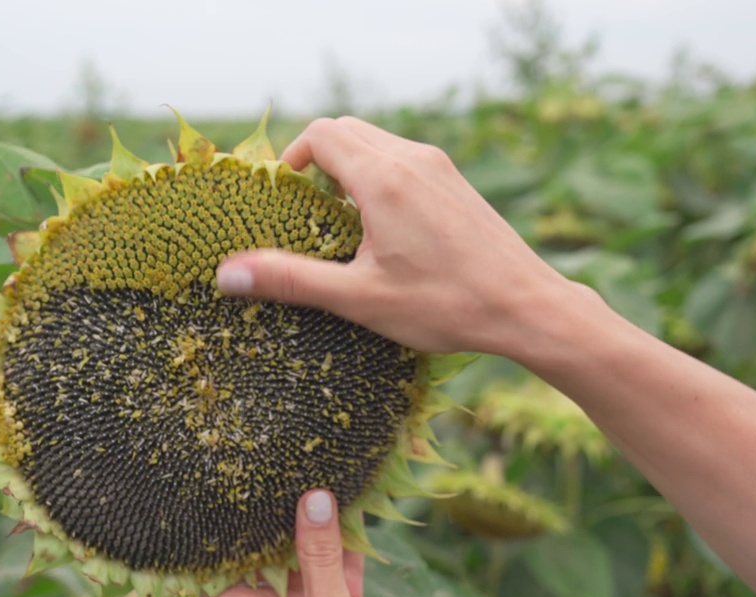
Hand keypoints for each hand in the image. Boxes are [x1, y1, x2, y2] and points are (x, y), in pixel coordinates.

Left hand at [207, 490, 412, 596]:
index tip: (221, 483)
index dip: (218, 527)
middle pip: (264, 554)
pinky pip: (338, 573)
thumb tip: (312, 498)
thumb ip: (321, 558)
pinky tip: (356, 509)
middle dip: (274, 516)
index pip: (217, 563)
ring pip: (306, 560)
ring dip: (316, 527)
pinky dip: (347, 548)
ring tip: (320, 474)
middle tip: (278, 464)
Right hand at [215, 116, 583, 356]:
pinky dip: (379, 177)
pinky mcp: (455, 182)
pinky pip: (403, 159)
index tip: (284, 201)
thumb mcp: (359, 298)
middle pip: (346, 131)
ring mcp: (439, 167)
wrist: (527, 306)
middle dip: (316, 161)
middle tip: (307, 213)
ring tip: (343, 225)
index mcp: (384, 179)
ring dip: (348, 169)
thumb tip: (228, 274)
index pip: (320, 134)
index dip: (291, 160)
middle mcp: (412, 159)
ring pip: (376, 142)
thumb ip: (291, 280)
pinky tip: (384, 230)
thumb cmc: (446, 304)